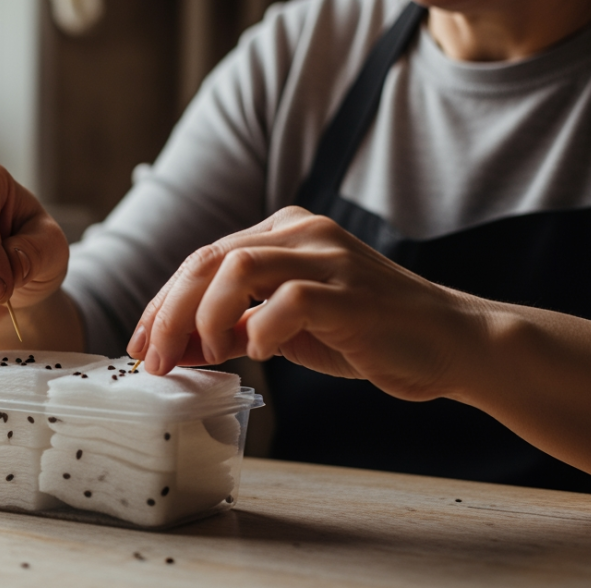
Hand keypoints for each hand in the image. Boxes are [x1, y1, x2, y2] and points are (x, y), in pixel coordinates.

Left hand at [126, 206, 485, 401]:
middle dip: (168, 312)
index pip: (203, 258)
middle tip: (151, 358)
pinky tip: (257, 353)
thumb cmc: (368, 333)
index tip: (140, 344)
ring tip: (207, 355)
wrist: (450, 342)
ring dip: (206, 316)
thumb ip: (235, 324)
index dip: (162, 302)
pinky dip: (261, 328)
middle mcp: (302, 232)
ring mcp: (328, 258)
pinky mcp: (352, 293)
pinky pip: (288, 300)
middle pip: (209, 258)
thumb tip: (173, 343)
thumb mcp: (287, 327)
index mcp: (284, 231)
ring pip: (239, 266)